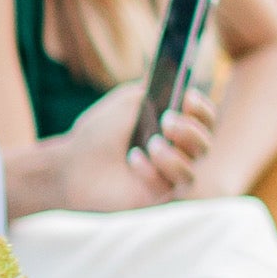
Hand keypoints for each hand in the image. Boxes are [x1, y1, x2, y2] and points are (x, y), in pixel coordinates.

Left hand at [44, 83, 208, 211]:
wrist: (72, 165)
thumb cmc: (99, 134)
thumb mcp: (126, 104)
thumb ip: (151, 91)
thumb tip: (176, 79)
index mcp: (174, 128)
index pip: (204, 120)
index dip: (202, 109)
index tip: (188, 97)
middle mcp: (176, 154)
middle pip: (204, 145)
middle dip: (190, 131)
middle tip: (166, 121)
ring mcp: (167, 178)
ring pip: (191, 170)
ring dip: (173, 155)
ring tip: (151, 145)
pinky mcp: (156, 198)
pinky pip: (169, 187)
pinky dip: (152, 171)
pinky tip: (132, 160)